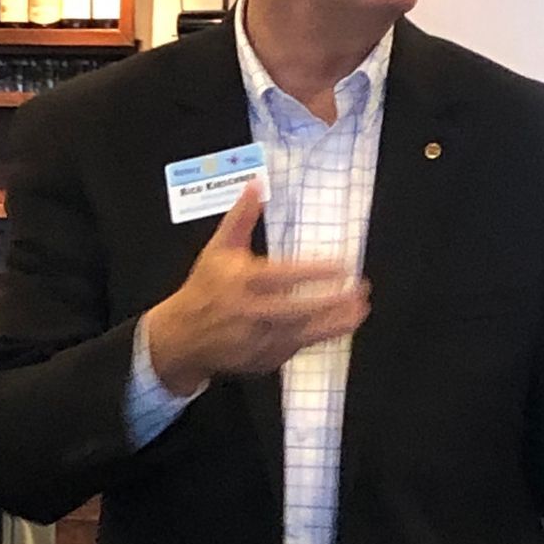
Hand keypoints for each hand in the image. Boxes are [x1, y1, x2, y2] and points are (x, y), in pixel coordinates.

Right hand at [143, 181, 368, 396]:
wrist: (183, 337)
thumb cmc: (205, 289)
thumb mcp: (219, 249)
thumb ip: (241, 217)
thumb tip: (256, 184)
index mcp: (242, 282)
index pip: (285, 276)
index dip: (316, 272)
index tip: (342, 266)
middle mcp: (251, 313)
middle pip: (298, 309)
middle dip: (332, 302)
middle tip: (360, 290)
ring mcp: (257, 340)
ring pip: (303, 334)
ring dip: (334, 324)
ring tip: (359, 311)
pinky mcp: (263, 359)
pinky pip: (297, 349)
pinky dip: (319, 339)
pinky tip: (339, 327)